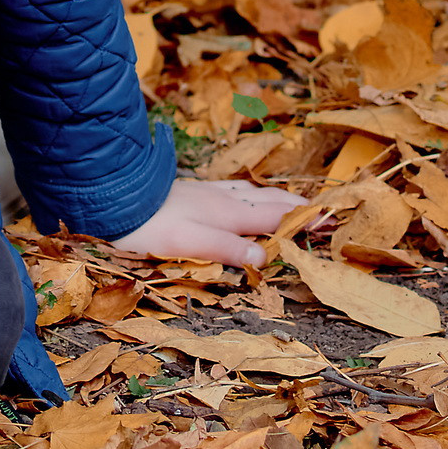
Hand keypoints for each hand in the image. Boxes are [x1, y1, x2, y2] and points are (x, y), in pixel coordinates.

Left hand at [106, 178, 303, 270]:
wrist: (115, 195)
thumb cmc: (150, 225)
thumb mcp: (189, 242)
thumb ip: (226, 248)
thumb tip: (265, 259)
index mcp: (229, 213)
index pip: (276, 215)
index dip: (303, 219)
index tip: (331, 220)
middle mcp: (224, 198)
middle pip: (270, 200)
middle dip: (297, 205)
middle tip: (322, 211)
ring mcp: (210, 192)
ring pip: (253, 192)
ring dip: (277, 197)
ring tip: (293, 201)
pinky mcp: (195, 190)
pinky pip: (236, 189)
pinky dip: (254, 193)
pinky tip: (246, 194)